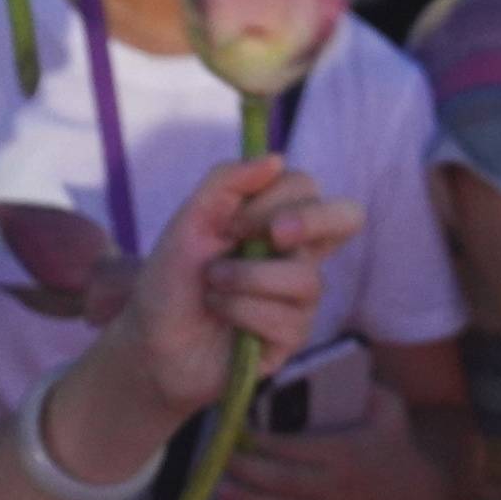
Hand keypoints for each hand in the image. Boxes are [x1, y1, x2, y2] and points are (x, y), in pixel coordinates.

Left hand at [81, 158, 363, 427]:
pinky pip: (287, 318)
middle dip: (312, 220)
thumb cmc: (172, 278)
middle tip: (274, 235)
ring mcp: (300, 297)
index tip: (232, 219)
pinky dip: (241, 311)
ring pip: (305, 277)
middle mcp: (297, 254)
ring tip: (213, 285)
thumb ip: (226, 182)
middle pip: (348, 217)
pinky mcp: (292, 337)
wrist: (151, 340)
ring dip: (247, 278)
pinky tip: (220, 314)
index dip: (275, 198)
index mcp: (275, 220)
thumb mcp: (190, 221)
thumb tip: (275, 159)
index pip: (307, 188)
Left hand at [216, 389, 454, 499]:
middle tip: (218, 458)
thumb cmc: (398, 447)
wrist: (421, 499)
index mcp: (345, 452)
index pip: (295, 447)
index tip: (237, 429)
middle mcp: (336, 486)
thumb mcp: (391, 409)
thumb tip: (342, 361)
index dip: (263, 440)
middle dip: (246, 470)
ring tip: (221, 492)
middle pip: (283, 481)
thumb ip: (368, 387)